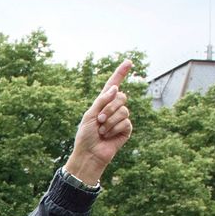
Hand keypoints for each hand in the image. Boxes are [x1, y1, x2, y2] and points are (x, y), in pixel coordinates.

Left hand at [65, 60, 135, 186]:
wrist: (89, 153)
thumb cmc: (86, 135)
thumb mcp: (90, 115)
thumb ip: (102, 100)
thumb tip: (115, 88)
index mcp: (103, 102)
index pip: (114, 84)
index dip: (121, 73)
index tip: (128, 62)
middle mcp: (113, 108)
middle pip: (121, 97)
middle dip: (109, 108)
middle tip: (99, 120)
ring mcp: (121, 118)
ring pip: (124, 110)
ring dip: (110, 121)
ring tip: (102, 130)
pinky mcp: (126, 129)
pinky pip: (125, 122)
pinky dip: (114, 129)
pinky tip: (108, 136)